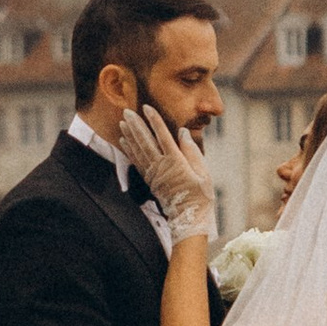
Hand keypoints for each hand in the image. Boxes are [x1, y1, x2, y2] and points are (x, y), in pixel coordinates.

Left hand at [114, 102, 216, 242]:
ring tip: (123, 122)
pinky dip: (129, 149)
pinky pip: (136, 161)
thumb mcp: (204, 172)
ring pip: (138, 150)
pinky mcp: (149, 179)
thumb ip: (192, 150)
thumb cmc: (200, 194)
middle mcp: (162, 166)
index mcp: (176, 162)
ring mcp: (153, 173)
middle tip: (127, 111)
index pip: (163, 136)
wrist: (189, 217)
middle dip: (136, 125)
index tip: (147, 107)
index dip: (154, 121)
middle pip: (146, 141)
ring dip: (130, 135)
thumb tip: (182, 132)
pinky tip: (124, 140)